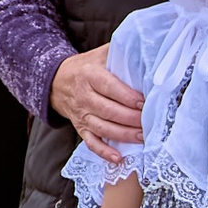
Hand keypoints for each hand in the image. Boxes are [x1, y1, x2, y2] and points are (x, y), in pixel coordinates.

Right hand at [52, 44, 146, 161]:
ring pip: (102, 128)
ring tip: (142, 137)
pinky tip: (119, 158)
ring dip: (123, 135)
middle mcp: (84, 96)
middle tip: (149, 122)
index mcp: (90, 75)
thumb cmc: (87, 66)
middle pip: (108, 110)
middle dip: (130, 118)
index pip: (109, 87)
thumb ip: (121, 52)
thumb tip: (147, 49)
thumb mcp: (101, 54)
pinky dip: (104, 152)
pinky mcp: (80, 128)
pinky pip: (91, 142)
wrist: (57, 81)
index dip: (127, 97)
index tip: (143, 102)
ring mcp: (81, 115)